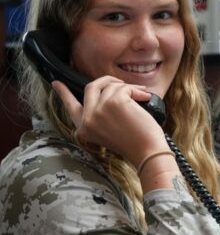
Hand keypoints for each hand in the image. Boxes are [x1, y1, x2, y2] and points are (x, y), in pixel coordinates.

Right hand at [52, 76, 168, 166]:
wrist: (148, 153)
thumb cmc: (134, 143)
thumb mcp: (108, 131)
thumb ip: (100, 115)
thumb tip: (106, 92)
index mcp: (84, 129)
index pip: (70, 107)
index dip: (63, 93)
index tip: (56, 83)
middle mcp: (88, 119)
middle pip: (91, 87)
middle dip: (107, 81)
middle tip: (120, 83)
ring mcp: (99, 110)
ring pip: (110, 86)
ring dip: (128, 88)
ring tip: (140, 96)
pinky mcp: (114, 102)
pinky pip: (124, 87)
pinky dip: (136, 90)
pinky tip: (144, 98)